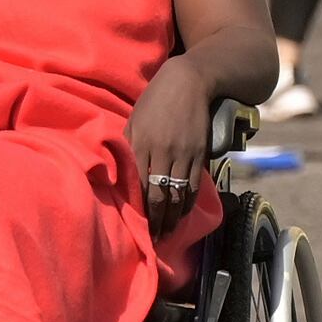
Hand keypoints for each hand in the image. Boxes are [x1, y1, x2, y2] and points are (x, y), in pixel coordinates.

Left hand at [130, 61, 213, 231]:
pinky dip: (187, 204)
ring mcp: (183, 154)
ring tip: (167, 234)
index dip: (137, 209)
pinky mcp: (199, 153)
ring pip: (177, 195)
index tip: (135, 226)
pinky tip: (182, 215)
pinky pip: (193, 185)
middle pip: (157, 196)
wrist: (189, 81)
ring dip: (172, 218)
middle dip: (155, 221)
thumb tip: (121, 172)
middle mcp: (162, 151)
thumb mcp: (135, 119)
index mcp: (141, 142)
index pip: (137, 185)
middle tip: (153, 239)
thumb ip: (128, 145)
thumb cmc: (155, 99)